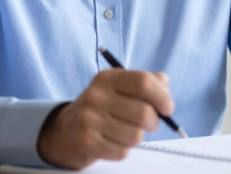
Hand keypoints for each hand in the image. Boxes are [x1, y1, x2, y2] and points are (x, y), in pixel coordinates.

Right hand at [37, 69, 172, 168]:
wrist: (63, 131)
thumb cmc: (101, 108)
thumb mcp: (118, 88)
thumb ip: (146, 83)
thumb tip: (165, 86)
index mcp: (108, 78)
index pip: (143, 82)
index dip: (162, 96)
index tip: (167, 108)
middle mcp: (96, 96)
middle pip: (144, 113)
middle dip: (153, 123)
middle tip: (147, 124)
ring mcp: (89, 120)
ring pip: (136, 136)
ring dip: (136, 138)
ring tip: (124, 132)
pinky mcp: (86, 142)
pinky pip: (122, 151)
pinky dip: (123, 150)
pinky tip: (112, 142)